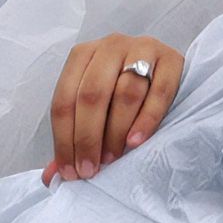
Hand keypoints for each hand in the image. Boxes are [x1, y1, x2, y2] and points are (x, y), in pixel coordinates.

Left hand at [44, 35, 182, 180]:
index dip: (64, 139)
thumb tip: (50, 176)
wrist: (166, 70)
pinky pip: (159, 92)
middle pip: (92, 94)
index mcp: (83, 54)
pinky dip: (146, 120)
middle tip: (91, 169)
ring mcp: (143, 48)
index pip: (64, 98)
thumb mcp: (95, 109)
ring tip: (113, 158)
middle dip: (88, 137)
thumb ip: (73, 139)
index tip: (71, 171)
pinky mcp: (173, 59)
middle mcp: (110, 46)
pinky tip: (136, 142)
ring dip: (116, 131)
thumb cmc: (122, 94)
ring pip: (126, 92)